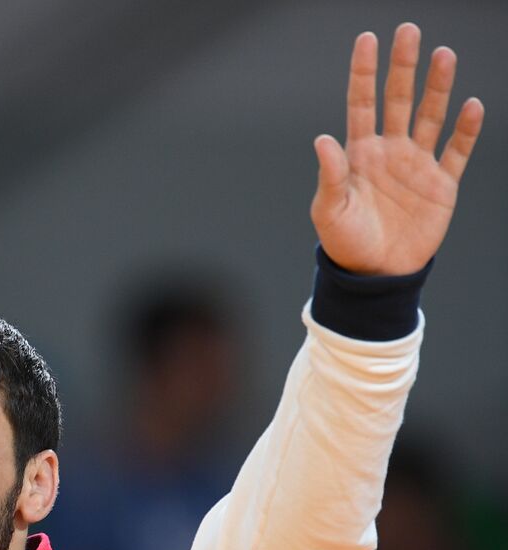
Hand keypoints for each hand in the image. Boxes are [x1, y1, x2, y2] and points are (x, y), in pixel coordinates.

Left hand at [312, 24, 483, 275]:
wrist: (374, 274)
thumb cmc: (344, 242)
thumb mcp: (329, 210)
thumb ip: (330, 176)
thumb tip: (322, 139)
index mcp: (359, 154)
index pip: (362, 104)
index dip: (364, 72)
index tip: (367, 39)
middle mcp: (390, 152)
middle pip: (399, 100)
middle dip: (404, 67)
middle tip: (409, 31)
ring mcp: (417, 165)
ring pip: (431, 117)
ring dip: (438, 87)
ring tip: (444, 55)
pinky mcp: (441, 185)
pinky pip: (457, 151)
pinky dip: (466, 130)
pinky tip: (471, 105)